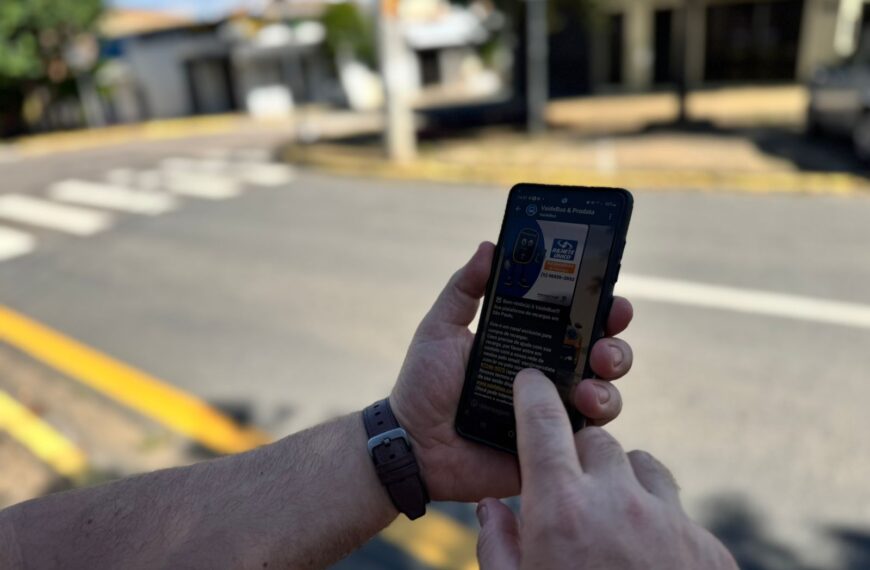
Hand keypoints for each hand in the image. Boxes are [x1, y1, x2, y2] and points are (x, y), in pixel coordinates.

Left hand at [390, 242, 633, 501]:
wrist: (413, 445)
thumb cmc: (424, 385)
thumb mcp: (440, 329)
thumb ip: (463, 289)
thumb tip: (489, 245)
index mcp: (529, 344)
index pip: (577, 321)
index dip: (602, 308)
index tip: (611, 298)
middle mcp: (549, 376)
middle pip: (602, 355)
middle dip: (615, 346)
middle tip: (603, 345)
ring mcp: (554, 414)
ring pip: (605, 396)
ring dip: (607, 387)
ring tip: (585, 388)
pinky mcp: (552, 449)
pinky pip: (587, 441)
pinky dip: (592, 426)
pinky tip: (577, 415)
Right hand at [475, 369, 737, 569]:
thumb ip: (499, 545)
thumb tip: (493, 507)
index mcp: (561, 511)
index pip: (543, 423)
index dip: (532, 393)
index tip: (529, 381)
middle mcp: (617, 503)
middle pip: (595, 439)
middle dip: (577, 451)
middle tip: (567, 486)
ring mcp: (670, 522)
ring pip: (642, 464)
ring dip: (622, 478)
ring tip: (610, 516)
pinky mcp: (709, 547)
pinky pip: (676, 508)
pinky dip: (657, 518)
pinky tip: (646, 557)